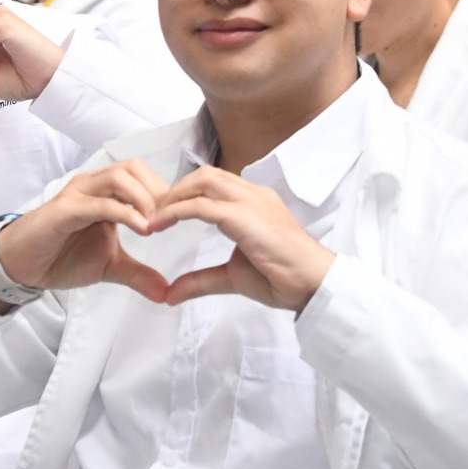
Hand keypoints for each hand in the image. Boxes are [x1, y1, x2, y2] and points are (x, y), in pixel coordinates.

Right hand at [0, 160, 170, 311]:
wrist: (22, 265)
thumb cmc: (61, 256)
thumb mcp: (110, 266)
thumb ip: (138, 274)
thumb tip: (166, 292)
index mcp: (105, 192)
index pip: (142, 176)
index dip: (165, 193)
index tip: (183, 218)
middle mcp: (92, 185)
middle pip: (134, 168)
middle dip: (158, 191)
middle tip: (173, 219)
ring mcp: (78, 194)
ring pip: (118, 177)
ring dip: (144, 198)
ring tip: (158, 224)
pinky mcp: (65, 210)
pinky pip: (100, 203)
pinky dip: (124, 213)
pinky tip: (142, 229)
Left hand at [148, 166, 333, 311]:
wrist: (314, 285)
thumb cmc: (282, 278)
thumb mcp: (232, 277)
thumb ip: (201, 280)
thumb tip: (171, 294)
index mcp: (253, 201)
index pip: (213, 182)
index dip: (185, 192)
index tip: (163, 211)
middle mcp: (252, 194)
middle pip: (204, 174)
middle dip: (175, 189)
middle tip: (153, 211)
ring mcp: (251, 202)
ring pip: (202, 181)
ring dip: (174, 196)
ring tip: (154, 216)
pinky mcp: (246, 217)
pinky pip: (202, 206)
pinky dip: (177, 211)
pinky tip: (160, 224)